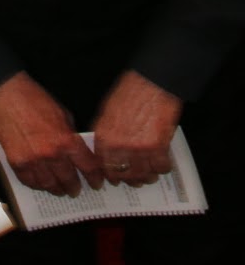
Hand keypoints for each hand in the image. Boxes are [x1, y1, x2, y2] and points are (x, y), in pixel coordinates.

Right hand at [0, 72, 100, 195]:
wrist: (3, 93)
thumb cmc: (33, 98)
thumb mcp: (61, 113)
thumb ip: (69, 134)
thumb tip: (74, 148)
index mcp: (66, 140)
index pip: (88, 167)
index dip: (94, 177)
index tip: (96, 183)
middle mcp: (52, 155)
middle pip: (68, 179)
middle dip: (74, 187)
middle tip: (76, 190)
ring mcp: (32, 161)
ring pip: (48, 184)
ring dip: (56, 189)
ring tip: (59, 190)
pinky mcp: (16, 162)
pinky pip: (29, 181)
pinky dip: (36, 184)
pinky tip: (40, 183)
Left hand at [91, 71, 179, 187]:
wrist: (151, 84)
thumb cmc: (129, 93)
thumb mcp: (107, 111)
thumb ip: (105, 133)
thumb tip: (104, 150)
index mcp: (104, 135)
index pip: (103, 164)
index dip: (109, 174)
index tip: (112, 178)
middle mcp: (119, 145)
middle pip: (123, 173)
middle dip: (128, 179)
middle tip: (133, 180)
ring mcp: (139, 148)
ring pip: (143, 175)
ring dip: (146, 177)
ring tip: (148, 175)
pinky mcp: (158, 147)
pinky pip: (161, 168)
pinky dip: (162, 169)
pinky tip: (161, 165)